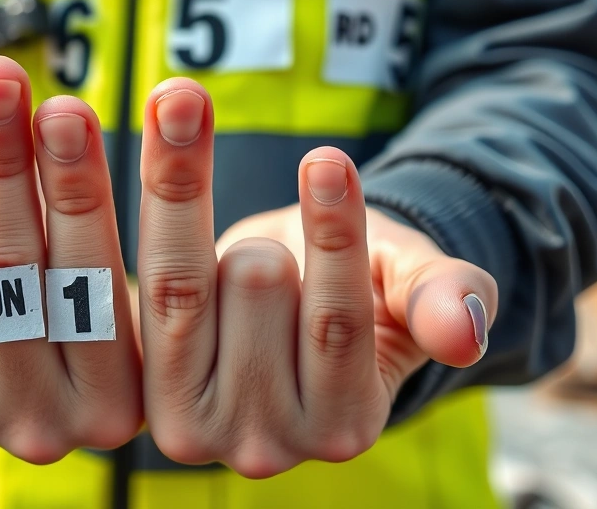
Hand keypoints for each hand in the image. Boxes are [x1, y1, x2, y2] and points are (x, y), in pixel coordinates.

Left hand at [137, 78, 497, 477]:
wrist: (272, 309)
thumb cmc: (350, 286)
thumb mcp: (404, 282)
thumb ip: (440, 296)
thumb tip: (466, 328)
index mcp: (344, 426)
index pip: (338, 320)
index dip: (333, 233)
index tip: (326, 158)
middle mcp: (266, 448)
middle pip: (256, 283)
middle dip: (267, 243)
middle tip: (274, 258)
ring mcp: (194, 430)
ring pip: (186, 283)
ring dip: (210, 241)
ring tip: (233, 272)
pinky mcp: (136, 397)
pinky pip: (130, 296)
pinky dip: (137, 234)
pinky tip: (133, 149)